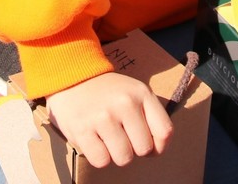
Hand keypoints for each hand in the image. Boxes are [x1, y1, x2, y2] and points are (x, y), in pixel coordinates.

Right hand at [46, 72, 172, 168]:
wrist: (72, 77)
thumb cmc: (108, 91)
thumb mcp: (135, 92)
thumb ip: (150, 115)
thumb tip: (156, 149)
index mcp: (142, 94)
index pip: (165, 132)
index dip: (158, 146)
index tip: (147, 144)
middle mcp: (125, 104)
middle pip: (144, 149)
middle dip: (133, 149)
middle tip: (121, 136)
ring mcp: (103, 117)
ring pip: (124, 158)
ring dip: (115, 154)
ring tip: (107, 138)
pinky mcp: (82, 129)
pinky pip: (101, 161)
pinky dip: (99, 157)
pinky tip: (94, 141)